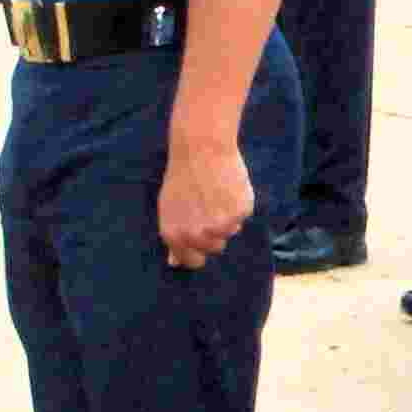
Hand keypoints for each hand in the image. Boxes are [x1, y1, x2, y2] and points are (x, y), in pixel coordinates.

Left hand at [158, 126, 254, 267]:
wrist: (201, 148)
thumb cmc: (183, 177)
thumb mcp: (169, 208)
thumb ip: (174, 238)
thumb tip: (175, 263)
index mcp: (176, 236)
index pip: (193, 261)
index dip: (198, 250)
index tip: (201, 238)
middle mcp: (198, 235)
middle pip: (215, 248)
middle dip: (214, 232)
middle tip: (208, 207)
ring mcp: (221, 225)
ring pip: (231, 232)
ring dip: (227, 217)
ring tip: (217, 194)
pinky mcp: (240, 212)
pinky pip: (242, 216)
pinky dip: (238, 204)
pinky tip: (227, 187)